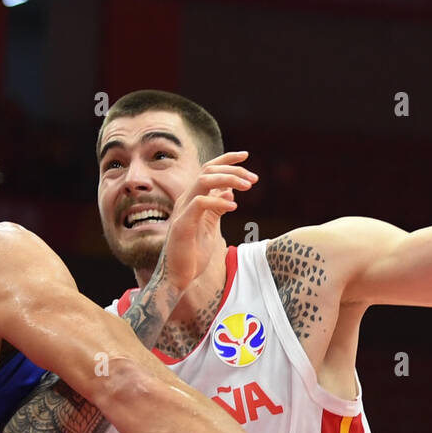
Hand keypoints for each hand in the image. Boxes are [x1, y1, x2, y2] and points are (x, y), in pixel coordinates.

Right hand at [161, 152, 257, 286]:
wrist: (177, 277)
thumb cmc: (193, 254)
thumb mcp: (209, 227)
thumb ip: (217, 209)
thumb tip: (230, 193)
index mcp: (192, 198)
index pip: (209, 169)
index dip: (227, 159)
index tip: (246, 156)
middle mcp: (186, 200)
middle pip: (208, 170)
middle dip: (233, 169)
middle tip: (253, 179)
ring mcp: (182, 211)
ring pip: (204, 180)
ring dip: (228, 180)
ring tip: (248, 186)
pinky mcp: (182, 224)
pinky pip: (200, 203)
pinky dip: (218, 201)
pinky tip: (234, 207)